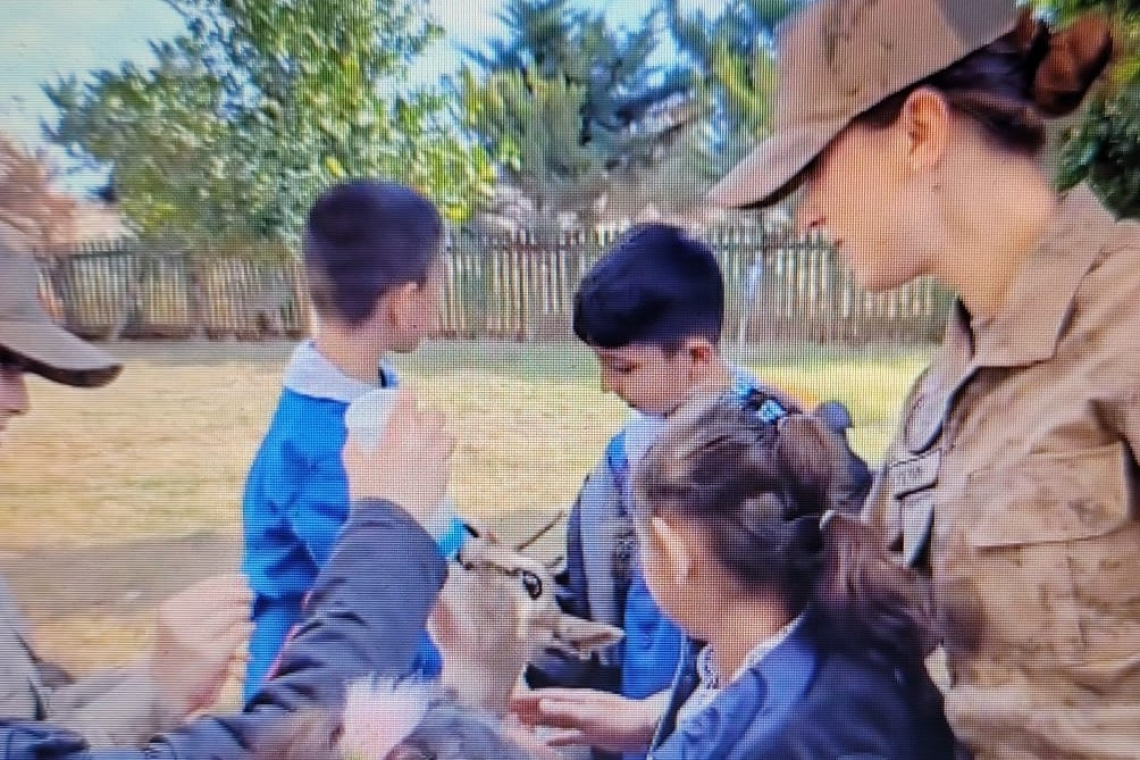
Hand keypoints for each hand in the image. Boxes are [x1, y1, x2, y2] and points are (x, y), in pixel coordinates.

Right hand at [148, 573, 252, 716]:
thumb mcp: (180, 622)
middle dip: (242, 595)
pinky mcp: (211, 655)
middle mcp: (180, 621)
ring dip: (245, 613)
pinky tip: (247, 630)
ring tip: (245, 616)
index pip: (208, 585)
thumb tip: (241, 579)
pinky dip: (247, 628)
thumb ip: (205, 600)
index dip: (230, 580)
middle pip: (223, 597)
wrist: (166, 690)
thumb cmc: (179, 651)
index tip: (244, 580)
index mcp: (171, 608)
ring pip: (234, 613)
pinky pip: (240, 632)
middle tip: (250, 598)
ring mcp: (195, 639)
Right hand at [342, 389, 454, 527]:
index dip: (407, 396)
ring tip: (429, 449)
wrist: (389, 521)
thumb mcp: (354, 463)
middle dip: (429, 418)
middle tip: (419, 427)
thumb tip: (354, 434)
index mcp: (399, 430)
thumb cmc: (368, 490)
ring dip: (440, 440)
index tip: (405, 399)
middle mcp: (422, 439)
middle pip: (437, 415)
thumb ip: (354, 445)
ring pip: (449, 438)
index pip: (409, 399)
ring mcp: (437, 458)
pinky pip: (446, 463)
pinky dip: (439, 464)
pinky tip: (428, 473)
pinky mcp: (444, 477)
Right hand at [510, 688, 665, 753]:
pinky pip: (568, 734)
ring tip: (520, 724)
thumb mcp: (589, 716)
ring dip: (538, 721)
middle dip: (527, 708)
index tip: (507, 700)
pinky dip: (556, 736)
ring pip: (555, 719)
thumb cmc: (620, 720)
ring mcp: (585, 719)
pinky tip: (546, 741)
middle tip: (506, 712)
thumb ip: (565, 711)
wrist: (648, 726)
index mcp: (577, 698)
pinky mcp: (592, 733)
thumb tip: (540, 704)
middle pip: (547, 706)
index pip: (545, 696)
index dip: (526, 698)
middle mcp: (578, 706)